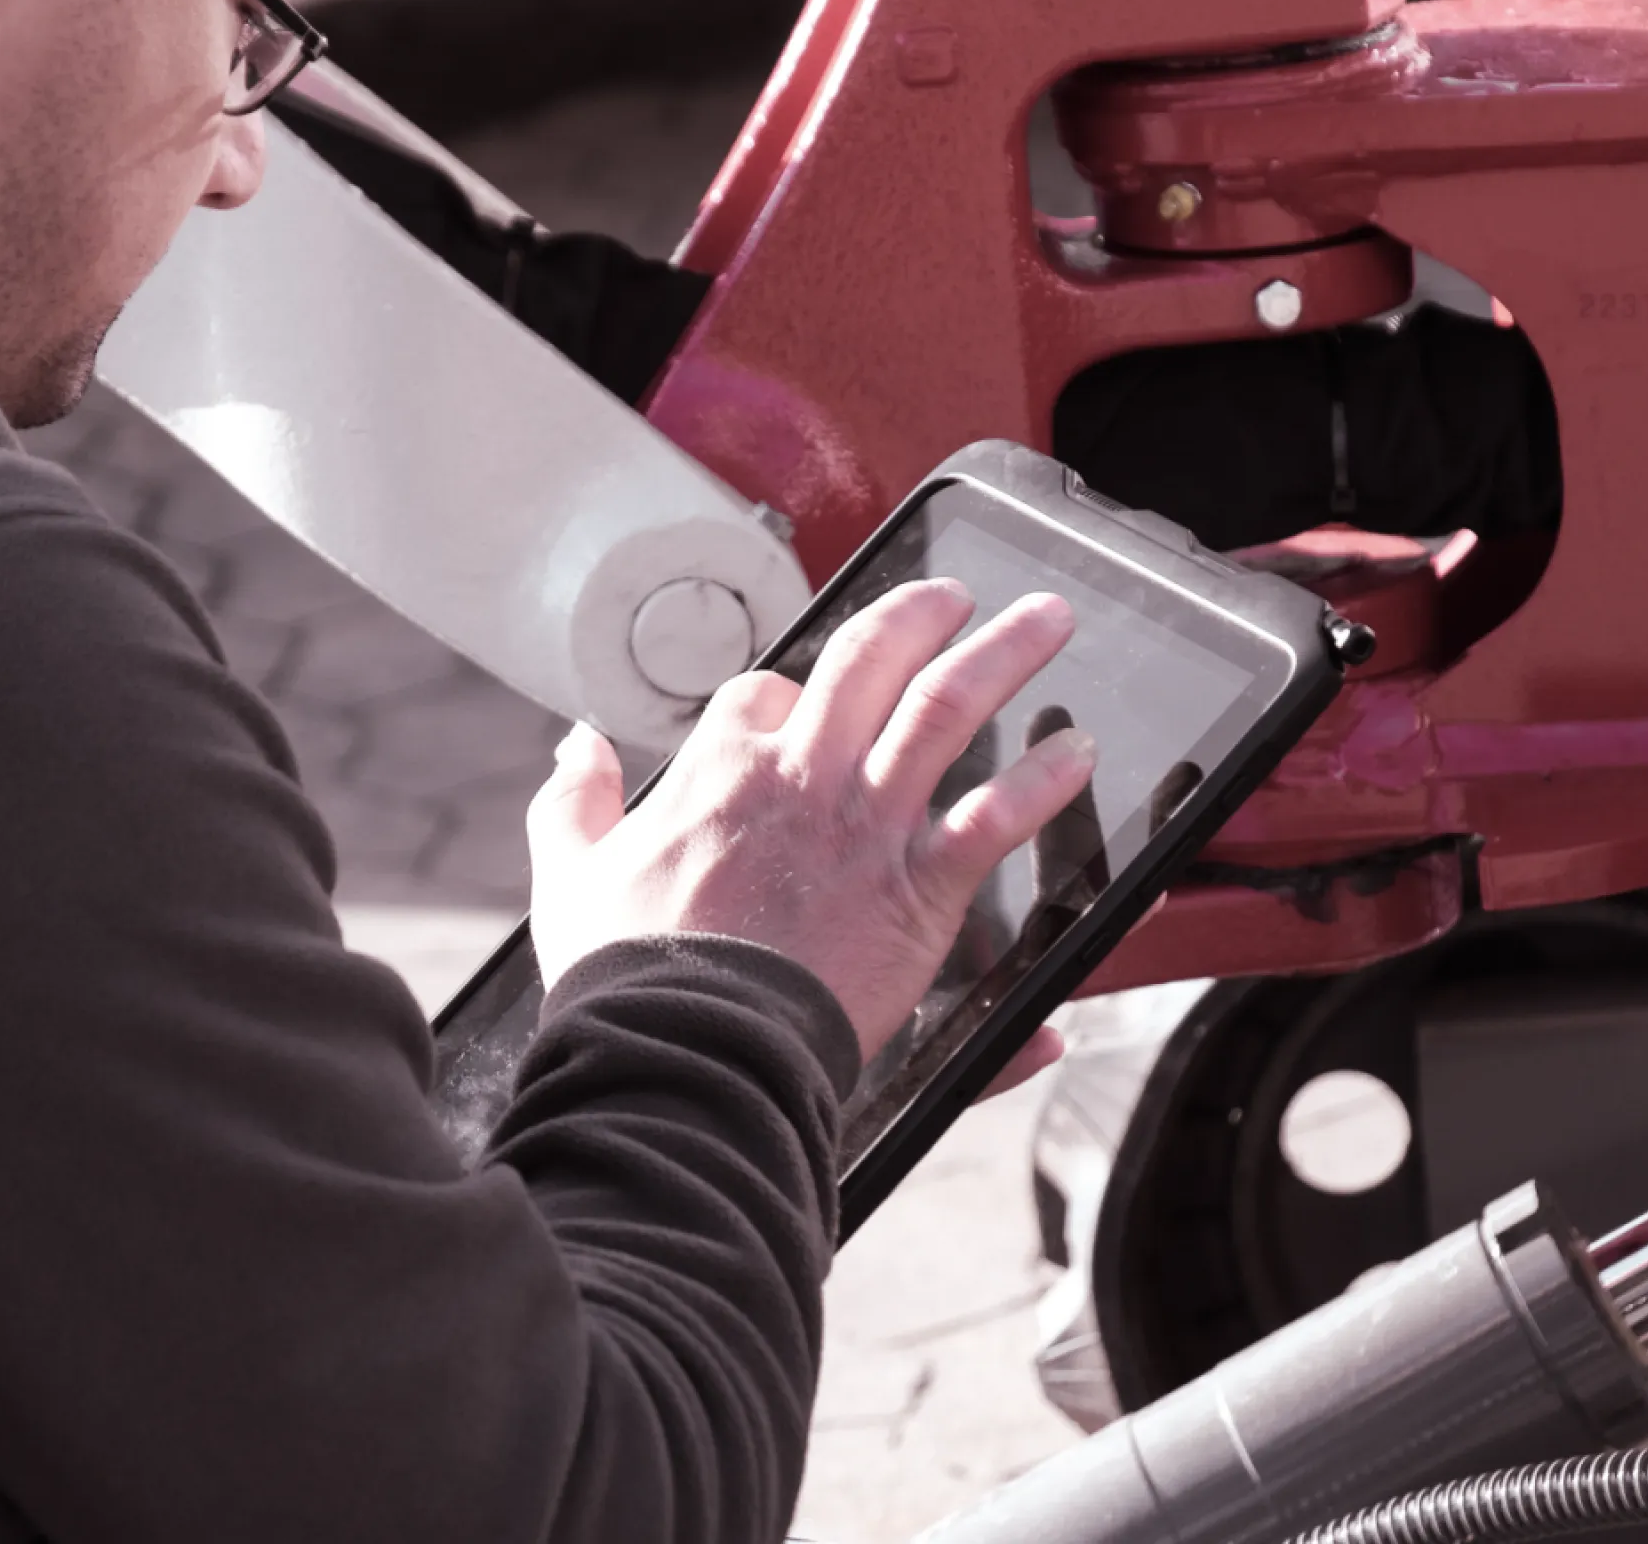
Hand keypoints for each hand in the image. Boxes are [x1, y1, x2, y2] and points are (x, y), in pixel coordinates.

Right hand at [527, 581, 1095, 1063]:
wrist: (689, 1051)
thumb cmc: (629, 978)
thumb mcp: (570, 877)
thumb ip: (573, 804)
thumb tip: (575, 747)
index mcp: (718, 769)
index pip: (763, 696)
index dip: (788, 696)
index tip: (806, 706)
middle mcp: (800, 776)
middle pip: (868, 659)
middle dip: (919, 613)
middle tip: (954, 595)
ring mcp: (864, 825)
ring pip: (944, 708)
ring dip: (1003, 654)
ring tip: (1047, 621)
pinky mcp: (917, 887)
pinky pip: (995, 817)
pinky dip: (1044, 781)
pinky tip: (1077, 752)